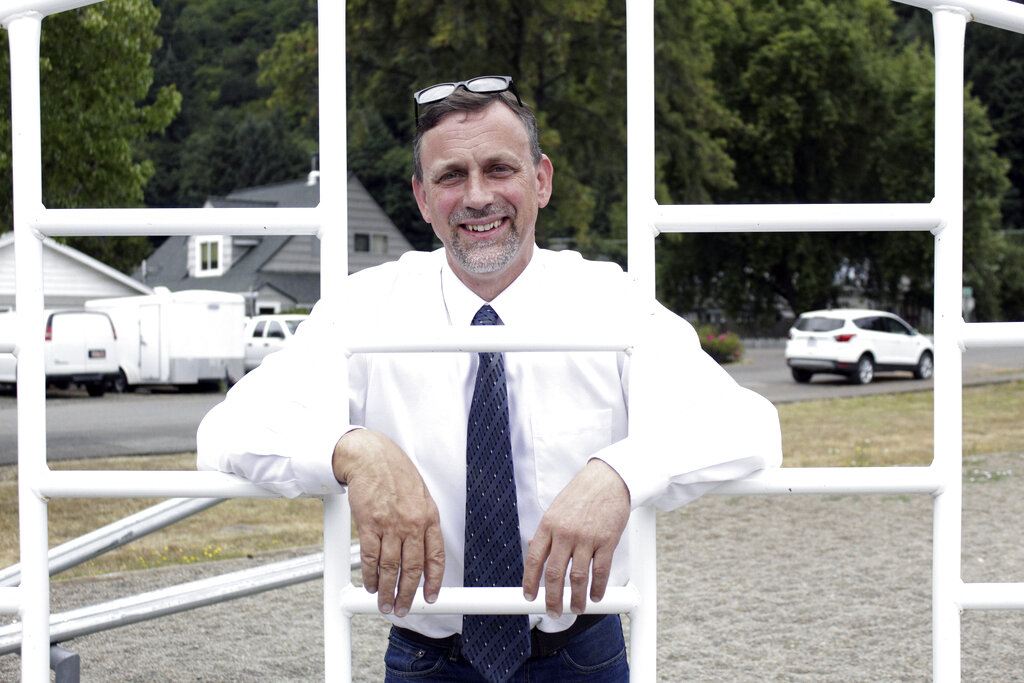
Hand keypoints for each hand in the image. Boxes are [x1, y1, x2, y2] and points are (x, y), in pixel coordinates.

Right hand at [332, 429, 444, 616]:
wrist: (372, 457)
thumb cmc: (396, 474)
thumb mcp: (421, 496)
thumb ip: (423, 523)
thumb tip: (424, 551)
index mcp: (429, 517)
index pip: (436, 557)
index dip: (434, 582)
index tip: (431, 597)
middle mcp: (412, 523)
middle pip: (412, 569)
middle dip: (407, 594)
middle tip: (403, 608)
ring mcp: (390, 525)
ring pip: (390, 568)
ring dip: (387, 590)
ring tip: (385, 603)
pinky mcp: (368, 524)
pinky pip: (369, 557)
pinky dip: (370, 575)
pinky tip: (370, 584)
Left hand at [522, 458, 629, 617]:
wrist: (608, 480)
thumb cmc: (581, 494)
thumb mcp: (555, 509)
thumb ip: (545, 532)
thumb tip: (532, 548)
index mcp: (548, 525)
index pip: (534, 560)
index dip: (530, 583)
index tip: (529, 597)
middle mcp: (565, 533)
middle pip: (554, 574)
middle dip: (552, 598)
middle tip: (553, 611)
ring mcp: (587, 538)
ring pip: (578, 577)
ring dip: (575, 598)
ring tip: (575, 609)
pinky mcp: (607, 541)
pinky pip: (601, 571)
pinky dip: (598, 588)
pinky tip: (595, 596)